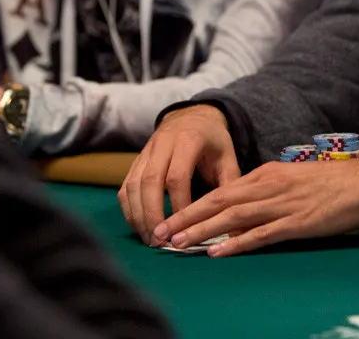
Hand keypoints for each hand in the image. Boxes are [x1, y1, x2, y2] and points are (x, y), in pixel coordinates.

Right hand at [119, 105, 240, 244]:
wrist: (193, 116)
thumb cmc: (213, 141)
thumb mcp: (228, 156)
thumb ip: (229, 184)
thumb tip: (232, 219)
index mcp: (188, 140)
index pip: (177, 177)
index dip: (178, 206)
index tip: (183, 229)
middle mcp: (162, 143)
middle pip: (150, 181)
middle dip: (152, 215)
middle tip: (160, 242)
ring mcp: (145, 152)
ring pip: (133, 185)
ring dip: (138, 215)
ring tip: (150, 240)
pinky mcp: (136, 161)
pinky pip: (125, 186)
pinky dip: (129, 209)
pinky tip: (139, 227)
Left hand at [153, 149, 358, 257]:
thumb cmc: (334, 183)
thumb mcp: (294, 181)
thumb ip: (267, 194)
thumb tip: (239, 214)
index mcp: (268, 174)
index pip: (221, 190)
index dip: (192, 205)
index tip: (168, 218)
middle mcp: (270, 185)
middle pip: (219, 201)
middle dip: (186, 217)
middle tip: (159, 233)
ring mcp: (284, 203)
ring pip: (234, 216)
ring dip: (202, 230)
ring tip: (178, 243)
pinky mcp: (300, 222)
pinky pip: (262, 233)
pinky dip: (237, 242)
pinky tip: (218, 250)